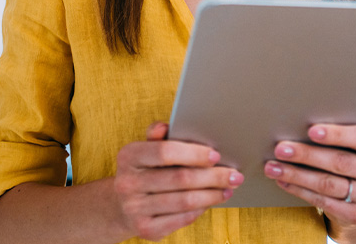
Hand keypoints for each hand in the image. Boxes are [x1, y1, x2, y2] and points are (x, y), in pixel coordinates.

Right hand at [113, 122, 243, 240]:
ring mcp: (135, 209)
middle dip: (212, 177)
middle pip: (180, 178)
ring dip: (212, 195)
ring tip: (228, 188)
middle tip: (234, 175)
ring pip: (184, 201)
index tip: (216, 155)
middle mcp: (128, 183)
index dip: (193, 153)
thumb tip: (165, 126)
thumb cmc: (143, 169)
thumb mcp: (145, 148)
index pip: (165, 152)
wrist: (121, 205)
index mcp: (129, 156)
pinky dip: (201, 209)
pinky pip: (181, 219)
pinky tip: (212, 201)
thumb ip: (157, 135)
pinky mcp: (146, 229)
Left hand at [264, 124, 355, 236]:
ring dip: (297, 175)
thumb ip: (339, 131)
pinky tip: (284, 181)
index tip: (311, 130)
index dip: (337, 134)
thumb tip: (300, 118)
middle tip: (280, 148)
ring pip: (329, 184)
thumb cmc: (353, 154)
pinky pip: (325, 202)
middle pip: (341, 163)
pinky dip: (301, 191)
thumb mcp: (355, 142)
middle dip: (306, 154)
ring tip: (274, 167)